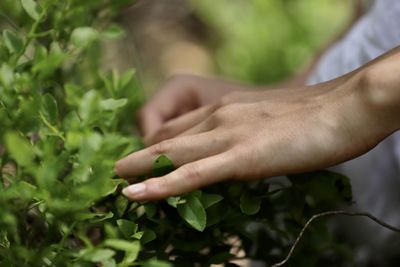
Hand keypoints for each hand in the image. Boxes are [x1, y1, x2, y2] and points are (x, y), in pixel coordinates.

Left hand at [116, 70, 391, 200]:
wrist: (343, 107)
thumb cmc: (314, 116)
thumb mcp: (269, 119)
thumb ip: (246, 130)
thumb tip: (237, 150)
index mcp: (227, 107)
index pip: (181, 125)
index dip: (159, 142)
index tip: (143, 156)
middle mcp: (220, 115)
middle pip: (169, 136)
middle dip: (140, 153)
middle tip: (116, 168)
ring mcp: (228, 134)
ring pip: (173, 153)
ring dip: (139, 166)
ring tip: (114, 178)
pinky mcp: (241, 156)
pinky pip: (193, 174)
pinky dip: (162, 184)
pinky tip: (136, 193)